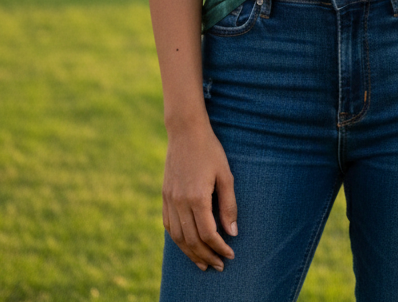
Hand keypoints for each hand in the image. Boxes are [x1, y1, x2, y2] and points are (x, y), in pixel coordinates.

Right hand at [161, 118, 237, 271]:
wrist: (185, 132)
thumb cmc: (210, 150)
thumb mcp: (226, 175)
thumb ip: (229, 205)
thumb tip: (232, 232)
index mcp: (197, 197)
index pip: (208, 233)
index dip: (219, 247)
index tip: (230, 254)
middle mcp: (180, 202)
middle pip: (192, 240)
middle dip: (206, 256)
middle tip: (219, 265)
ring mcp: (169, 199)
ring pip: (178, 237)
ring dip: (191, 253)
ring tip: (203, 263)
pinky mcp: (164, 196)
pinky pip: (168, 225)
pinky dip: (178, 239)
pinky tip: (187, 244)